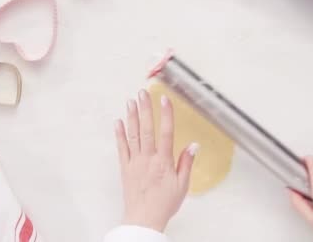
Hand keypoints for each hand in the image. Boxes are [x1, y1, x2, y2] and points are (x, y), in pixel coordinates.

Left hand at [114, 89, 197, 232]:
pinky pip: (121, 148)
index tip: (164, 100)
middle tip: (143, 93)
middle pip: (147, 129)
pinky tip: (118, 122)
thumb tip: (193, 145)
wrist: (144, 219)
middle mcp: (148, 159)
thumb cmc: (164, 204)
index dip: (165, 114)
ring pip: (133, 135)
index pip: (166, 132)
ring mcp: (134, 162)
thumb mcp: (183, 185)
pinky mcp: (125, 168)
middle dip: (145, 109)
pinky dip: (119, 134)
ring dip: (132, 117)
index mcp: (164, 162)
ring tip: (131, 101)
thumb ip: (186, 163)